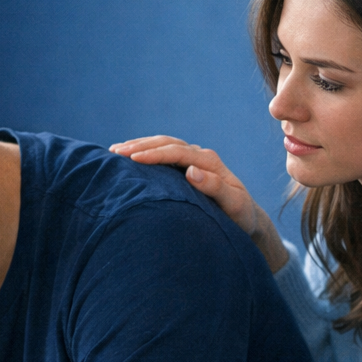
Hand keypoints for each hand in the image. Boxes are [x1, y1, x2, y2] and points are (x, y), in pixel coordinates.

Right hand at [109, 136, 288, 271]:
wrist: (246, 218)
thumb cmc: (240, 216)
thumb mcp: (233, 204)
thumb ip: (215, 187)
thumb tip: (191, 171)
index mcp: (210, 162)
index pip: (177, 151)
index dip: (154, 153)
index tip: (132, 159)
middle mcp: (201, 156)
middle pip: (167, 143)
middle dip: (140, 145)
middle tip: (115, 152)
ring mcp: (193, 160)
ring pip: (163, 145)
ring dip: (140, 145)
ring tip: (115, 151)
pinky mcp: (186, 167)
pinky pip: (164, 155)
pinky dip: (145, 152)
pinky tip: (129, 158)